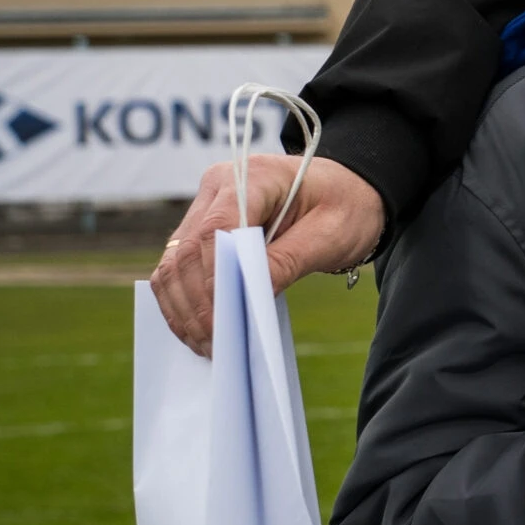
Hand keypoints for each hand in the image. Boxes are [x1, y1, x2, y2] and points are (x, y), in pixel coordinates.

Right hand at [149, 154, 387, 355]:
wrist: (350, 190)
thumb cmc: (347, 207)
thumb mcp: (331, 235)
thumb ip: (288, 261)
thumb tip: (249, 296)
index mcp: (254, 177)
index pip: (216, 231)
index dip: (213, 280)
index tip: (221, 323)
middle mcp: (219, 186)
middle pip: (187, 250)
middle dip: (196, 304)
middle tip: (213, 347)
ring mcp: (206, 205)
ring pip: (175, 262)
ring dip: (183, 307)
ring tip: (205, 346)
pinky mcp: (203, 226)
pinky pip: (180, 267)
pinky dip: (184, 300)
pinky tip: (198, 329)